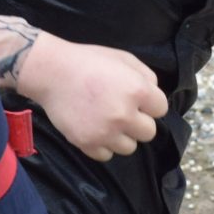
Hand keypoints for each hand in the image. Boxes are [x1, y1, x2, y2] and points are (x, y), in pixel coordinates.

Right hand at [17, 32, 168, 160]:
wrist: (52, 71)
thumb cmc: (89, 60)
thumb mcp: (123, 58)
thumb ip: (146, 76)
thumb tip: (154, 93)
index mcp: (137, 90)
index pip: (161, 109)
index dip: (150, 103)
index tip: (136, 99)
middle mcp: (124, 114)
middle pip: (149, 132)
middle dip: (138, 122)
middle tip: (122, 111)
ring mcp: (105, 132)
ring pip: (129, 147)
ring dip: (122, 136)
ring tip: (107, 122)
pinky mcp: (87, 143)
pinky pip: (106, 155)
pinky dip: (102, 145)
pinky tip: (95, 130)